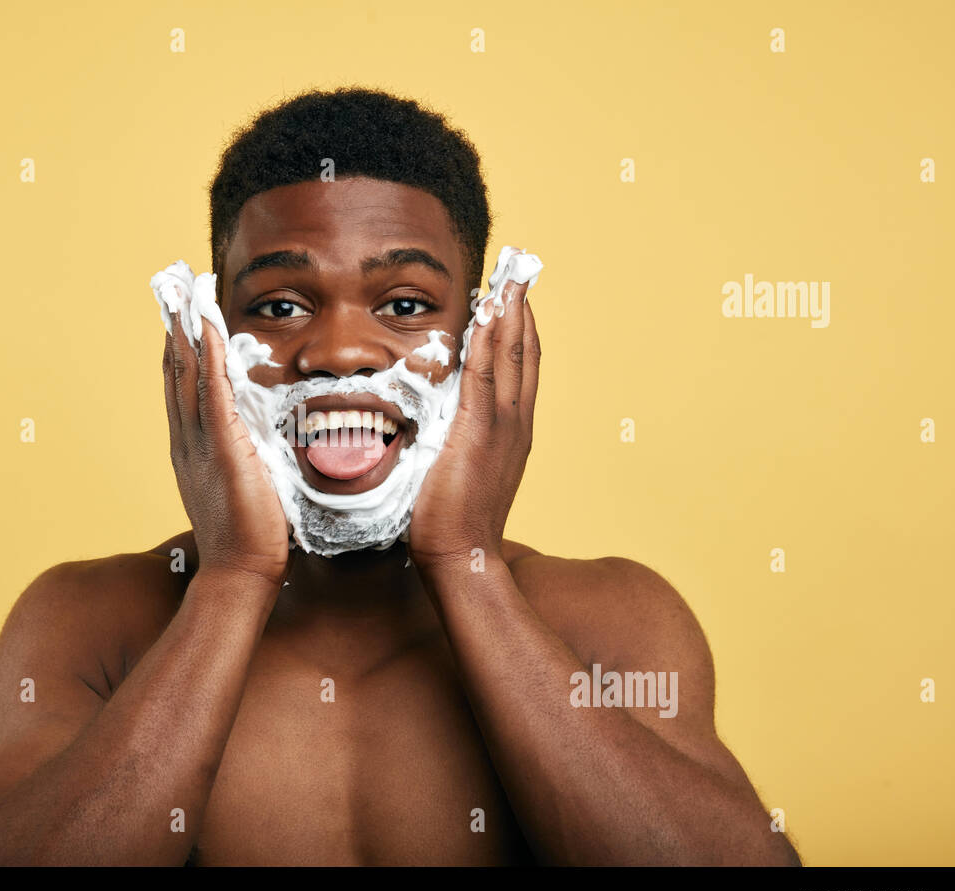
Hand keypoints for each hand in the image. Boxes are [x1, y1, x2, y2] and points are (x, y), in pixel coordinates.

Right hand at [164, 312, 289, 585]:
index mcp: (193, 448)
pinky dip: (206, 357)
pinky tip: (206, 328)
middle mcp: (188, 441)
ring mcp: (200, 443)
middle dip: (174, 328)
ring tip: (183, 293)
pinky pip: (211, 393)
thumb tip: (263, 444)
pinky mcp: (222, 449)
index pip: (183, 387)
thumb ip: (247, 458)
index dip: (179, 349)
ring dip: (185, 331)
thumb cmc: (252, 537)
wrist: (241, 573)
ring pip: (186, 375)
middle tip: (171, 288)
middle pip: (175, 372)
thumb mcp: (246, 485)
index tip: (180, 316)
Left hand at [407, 279, 539, 571]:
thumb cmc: (451, 522)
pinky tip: (489, 311)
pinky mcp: (479, 431)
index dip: (520, 329)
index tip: (514, 296)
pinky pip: (487, 374)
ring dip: (510, 312)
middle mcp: (516, 422)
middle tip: (520, 268)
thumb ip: (450, 440)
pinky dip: (491, 339)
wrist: (462, 557)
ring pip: (512, 355)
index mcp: (511, 430)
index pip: (521, 367)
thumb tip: (428, 424)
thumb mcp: (456, 470)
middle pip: (525, 351)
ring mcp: (503, 426)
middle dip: (522, 308)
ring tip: (510, 275)